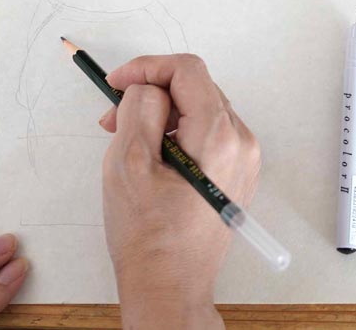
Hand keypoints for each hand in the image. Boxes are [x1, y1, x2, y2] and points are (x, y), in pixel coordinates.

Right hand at [98, 54, 259, 329]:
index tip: (116, 82)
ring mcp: (243, 159)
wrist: (170, 288)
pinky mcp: (235, 173)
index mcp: (219, 136)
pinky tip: (150, 155)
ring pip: (199, 110)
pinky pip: (206, 133)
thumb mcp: (128, 164)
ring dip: (161, 114)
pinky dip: (176, 133)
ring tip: (126, 140)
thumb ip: (139, 110)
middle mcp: (241, 143)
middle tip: (112, 117)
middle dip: (151, 92)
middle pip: (196, 88)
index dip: (147, 67)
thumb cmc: (148, 237)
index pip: (188, 71)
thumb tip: (146, 87)